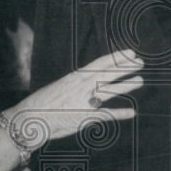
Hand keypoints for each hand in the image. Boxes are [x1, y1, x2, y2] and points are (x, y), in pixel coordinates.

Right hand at [11, 49, 142, 143]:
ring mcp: (85, 101)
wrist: (30, 118)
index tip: (130, 52)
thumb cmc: (42, 104)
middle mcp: (82, 86)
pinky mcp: (85, 117)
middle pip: (109, 73)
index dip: (117, 57)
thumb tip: (85, 87)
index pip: (100, 63)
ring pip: (111, 90)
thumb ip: (75, 87)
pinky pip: (107, 115)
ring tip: (140, 80)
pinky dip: (120, 114)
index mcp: (75, 77)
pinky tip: (132, 112)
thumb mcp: (59, 88)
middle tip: (140, 62)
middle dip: (125, 67)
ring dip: (126, 85)